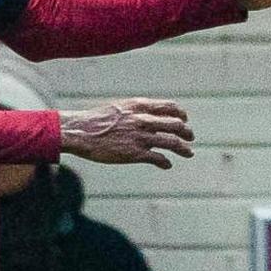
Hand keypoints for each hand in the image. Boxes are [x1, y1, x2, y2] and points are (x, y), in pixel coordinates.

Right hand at [60, 98, 194, 168]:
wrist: (80, 132)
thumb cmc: (97, 121)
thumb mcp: (120, 108)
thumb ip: (137, 111)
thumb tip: (150, 117)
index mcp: (140, 106)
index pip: (170, 106)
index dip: (181, 114)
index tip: (184, 120)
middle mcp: (143, 120)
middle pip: (175, 125)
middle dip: (186, 132)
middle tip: (190, 138)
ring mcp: (140, 137)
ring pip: (172, 142)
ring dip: (184, 149)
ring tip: (189, 153)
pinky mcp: (135, 153)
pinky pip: (158, 158)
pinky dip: (166, 162)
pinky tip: (167, 165)